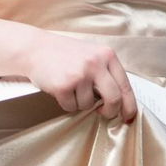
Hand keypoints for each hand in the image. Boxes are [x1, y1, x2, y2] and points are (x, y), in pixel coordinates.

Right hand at [19, 30, 136, 120]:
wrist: (36, 49)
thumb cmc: (65, 54)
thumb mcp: (92, 55)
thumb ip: (106, 73)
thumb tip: (120, 100)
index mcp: (107, 56)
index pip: (125, 85)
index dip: (129, 105)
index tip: (128, 116)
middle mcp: (96, 64)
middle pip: (113, 98)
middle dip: (110, 111)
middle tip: (103, 113)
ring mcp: (80, 74)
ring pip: (88, 105)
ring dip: (80, 103)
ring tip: (71, 88)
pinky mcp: (64, 85)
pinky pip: (71, 107)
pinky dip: (66, 103)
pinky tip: (61, 89)